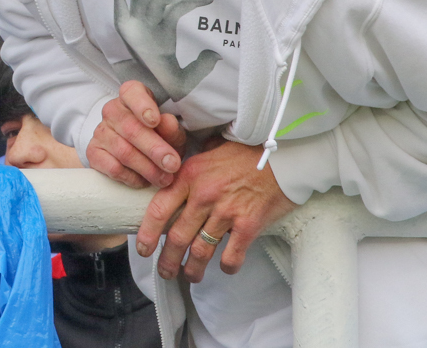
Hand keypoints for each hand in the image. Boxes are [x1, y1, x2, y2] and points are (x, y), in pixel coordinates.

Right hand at [87, 80, 186, 188]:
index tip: (155, 120)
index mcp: (131, 96)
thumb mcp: (170, 130)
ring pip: (124, 151)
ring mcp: (100, 132)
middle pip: (131, 129)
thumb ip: (171, 128)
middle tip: (172, 164)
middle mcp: (112, 110)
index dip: (142, 106)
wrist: (136, 151)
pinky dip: (132, 178)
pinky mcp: (93, 153)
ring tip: (165, 178)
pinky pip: (113, 168)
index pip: (132, 92)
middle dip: (155, 149)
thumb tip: (167, 123)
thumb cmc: (157, 136)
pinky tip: (145, 181)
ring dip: (147, 168)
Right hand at [113, 0, 220, 101]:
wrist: (141, 98)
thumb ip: (201, 68)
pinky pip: (119, 1)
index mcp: (164, 30)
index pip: (177, 7)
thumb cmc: (162, 86)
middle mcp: (149, 23)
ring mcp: (135, 22)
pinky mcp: (122, 23)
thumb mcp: (186, 80)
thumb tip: (216, 54)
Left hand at [136, 138, 296, 282]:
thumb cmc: (248, 150)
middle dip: (168, 260)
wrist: (283, 153)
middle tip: (166, 271)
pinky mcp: (248, 224)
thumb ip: (193, 166)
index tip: (143, 249)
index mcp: (190, 175)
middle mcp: (203, 195)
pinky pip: (231, 255)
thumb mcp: (211, 150)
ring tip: (191, 275)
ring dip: (193, 269)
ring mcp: (226, 211)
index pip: (158, 210)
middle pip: (177, 237)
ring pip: (200, 251)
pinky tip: (226, 267)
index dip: (147, 234)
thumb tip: (176, 173)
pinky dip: (227, 266)